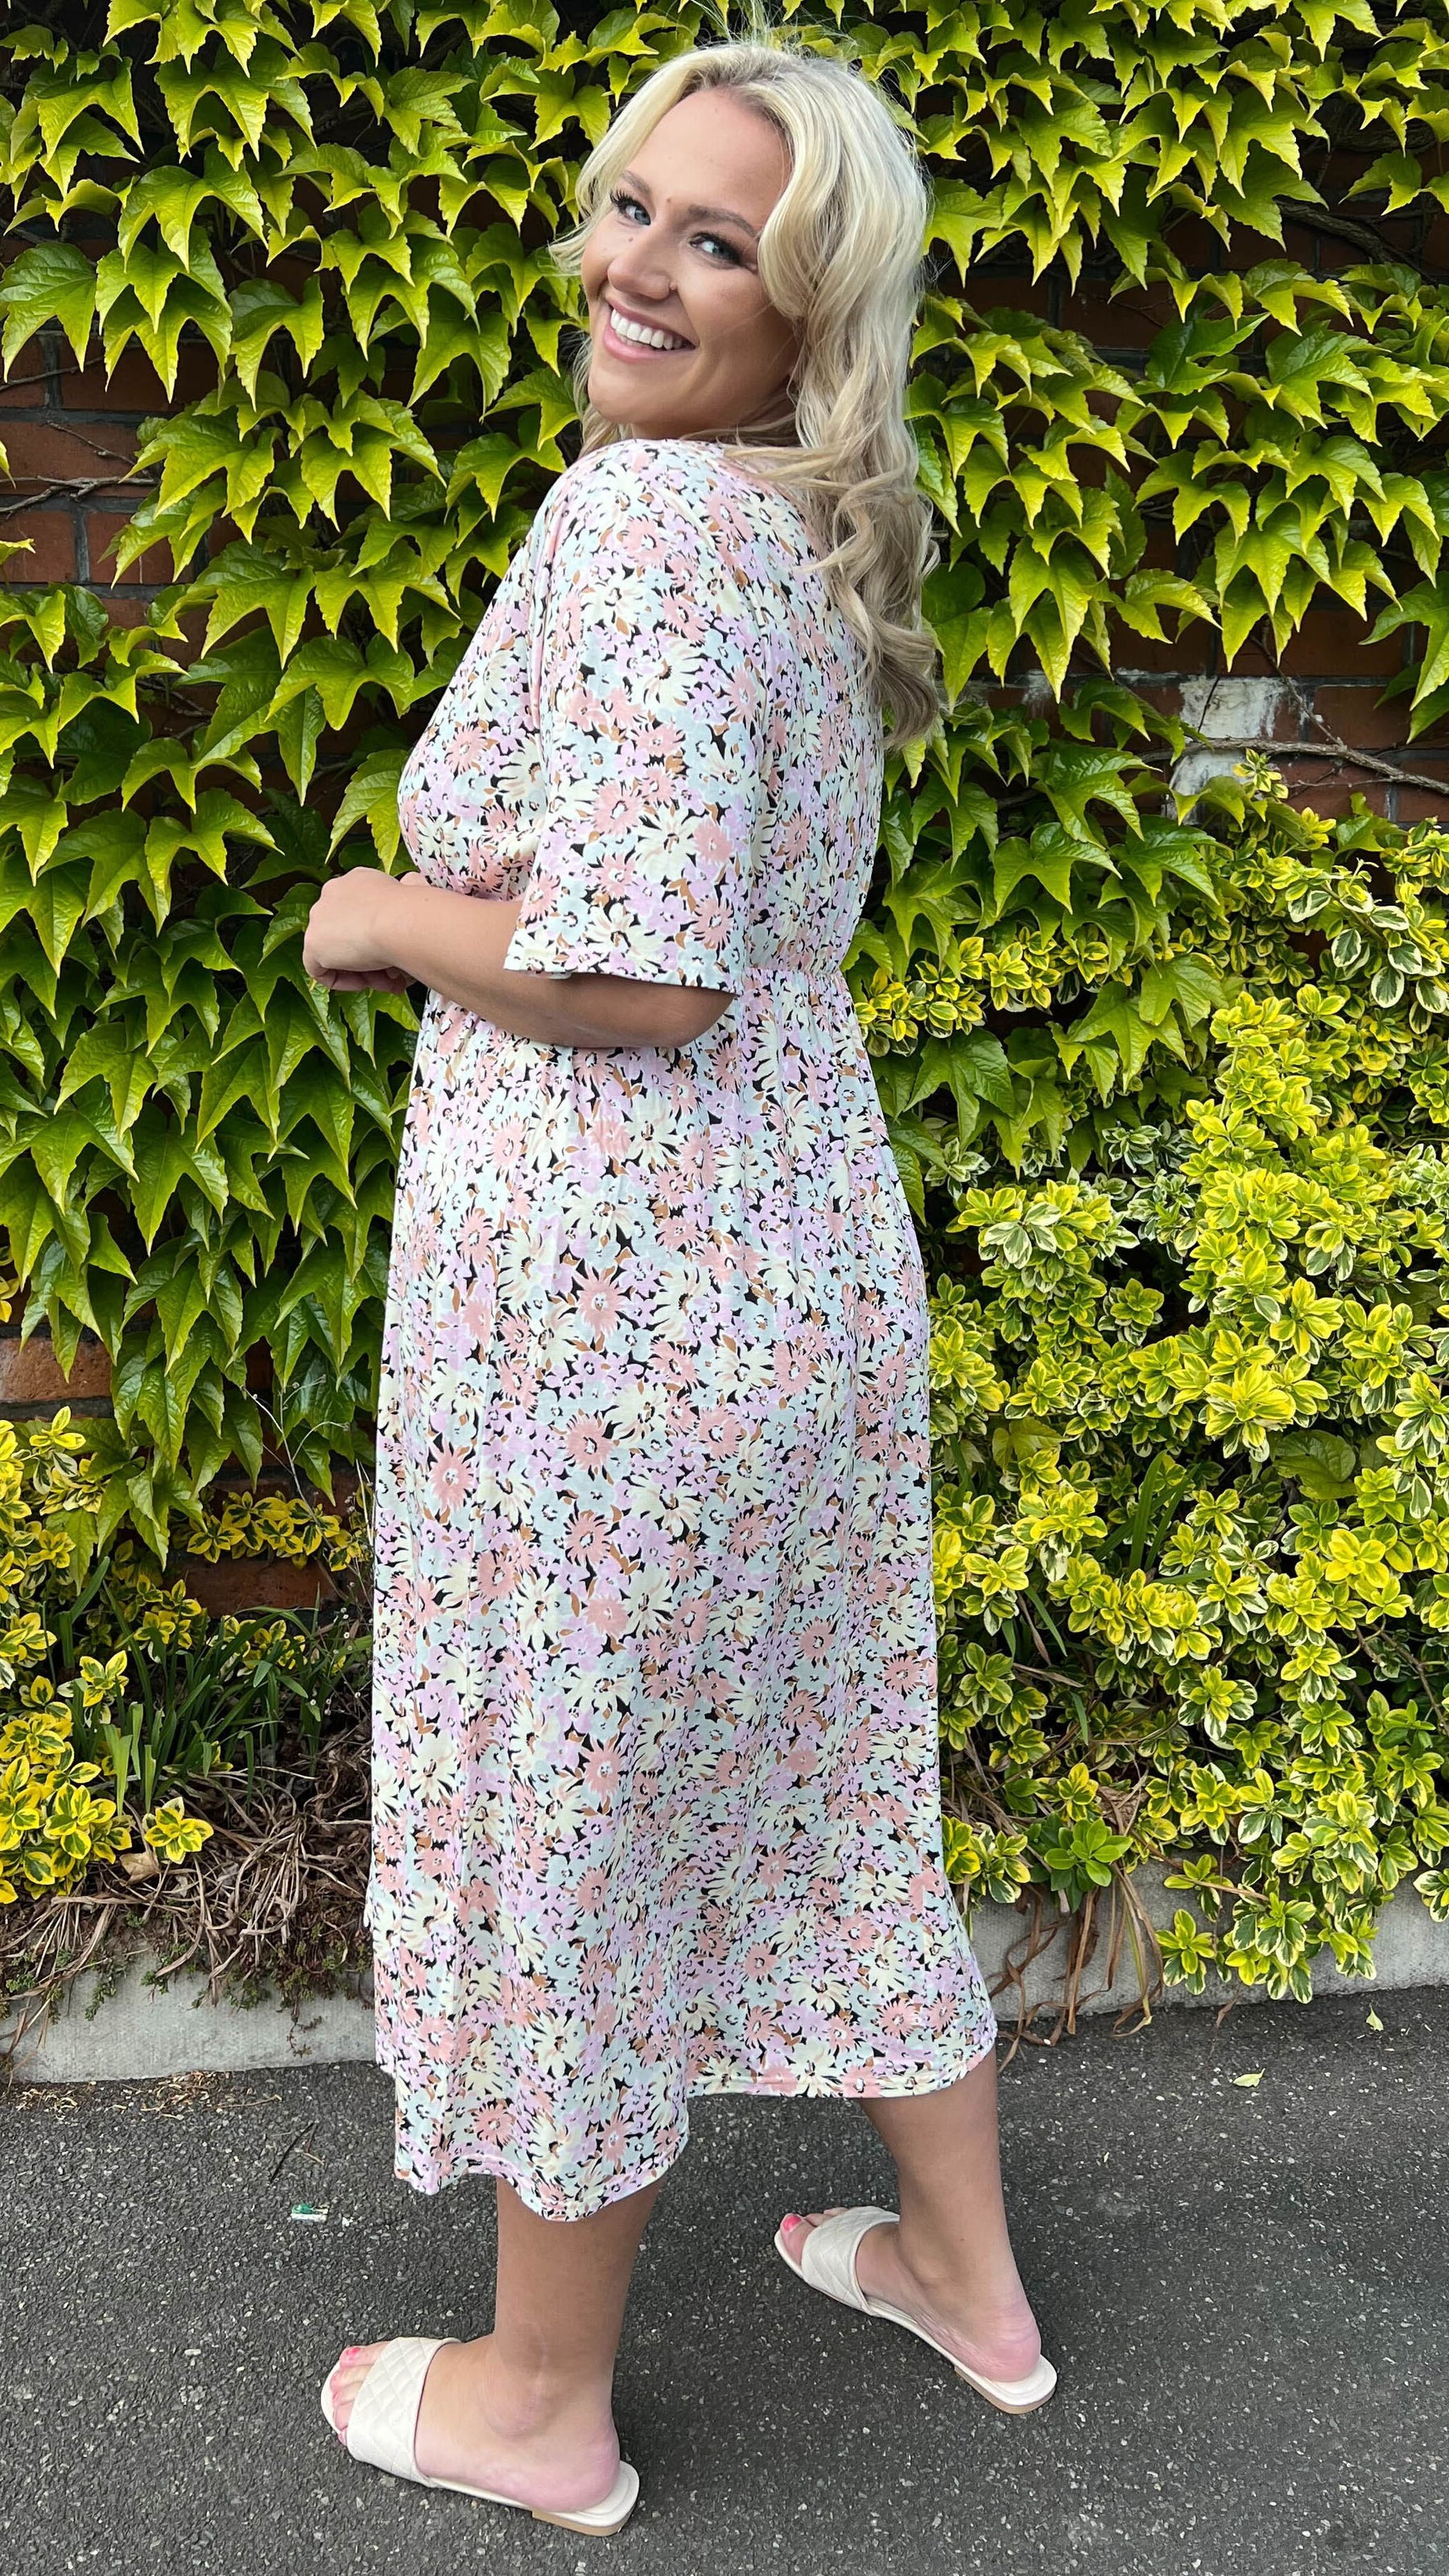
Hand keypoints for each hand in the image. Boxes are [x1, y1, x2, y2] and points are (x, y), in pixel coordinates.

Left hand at [303, 868, 411, 988]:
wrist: (401, 921)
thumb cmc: (415, 910)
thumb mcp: (415, 890)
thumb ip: (409, 890)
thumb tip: (414, 882)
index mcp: (356, 880)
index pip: (359, 913)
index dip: (378, 937)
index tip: (396, 952)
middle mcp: (333, 892)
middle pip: (347, 934)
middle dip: (370, 958)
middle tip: (394, 974)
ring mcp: (319, 917)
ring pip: (336, 953)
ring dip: (362, 971)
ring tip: (387, 982)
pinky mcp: (313, 943)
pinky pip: (320, 970)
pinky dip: (343, 981)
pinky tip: (365, 983)